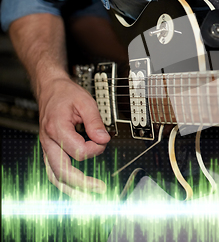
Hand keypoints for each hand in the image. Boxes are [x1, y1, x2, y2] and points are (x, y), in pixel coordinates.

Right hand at [38, 76, 110, 196]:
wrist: (51, 89)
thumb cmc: (66, 94)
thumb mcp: (86, 101)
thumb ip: (96, 121)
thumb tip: (104, 139)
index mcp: (57, 128)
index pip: (79, 151)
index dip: (96, 148)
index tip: (103, 138)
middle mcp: (49, 141)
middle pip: (62, 171)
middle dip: (82, 182)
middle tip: (100, 188)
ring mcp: (47, 147)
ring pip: (54, 176)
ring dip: (71, 188)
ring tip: (88, 196)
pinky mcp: (50, 150)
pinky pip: (54, 171)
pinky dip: (65, 182)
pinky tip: (77, 188)